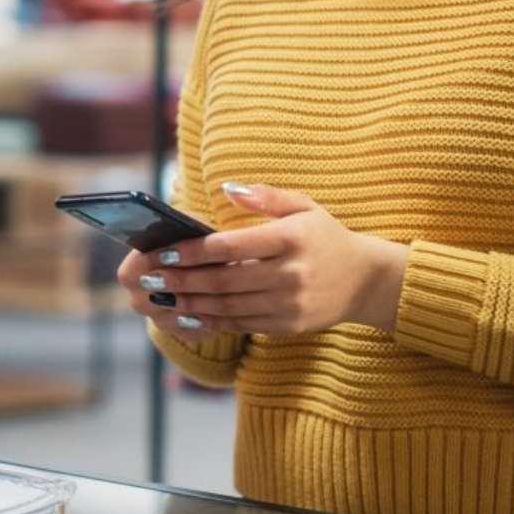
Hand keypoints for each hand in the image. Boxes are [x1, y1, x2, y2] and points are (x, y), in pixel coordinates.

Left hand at [117, 183, 406, 338]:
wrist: (366, 280)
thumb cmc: (325, 236)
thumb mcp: (304, 205)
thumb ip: (266, 196)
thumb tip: (228, 189)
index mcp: (292, 238)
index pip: (233, 246)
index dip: (194, 251)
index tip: (164, 252)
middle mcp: (291, 273)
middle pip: (225, 280)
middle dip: (182, 280)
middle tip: (148, 279)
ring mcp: (290, 304)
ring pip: (228, 307)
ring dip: (189, 304)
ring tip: (159, 298)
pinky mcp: (288, 325)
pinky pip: (241, 325)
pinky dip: (210, 322)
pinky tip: (186, 316)